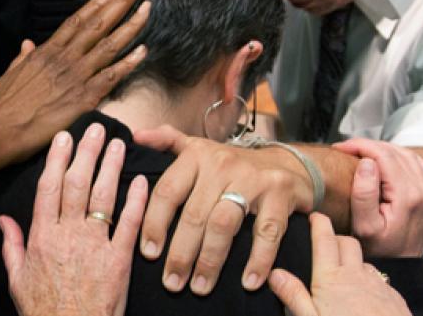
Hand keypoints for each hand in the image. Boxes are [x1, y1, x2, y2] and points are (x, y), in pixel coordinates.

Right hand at [0, 0, 149, 175]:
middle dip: (120, 2)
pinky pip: (111, 77)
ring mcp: (75, 77)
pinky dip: (128, 63)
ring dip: (130, 26)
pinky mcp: (83, 99)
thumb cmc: (2, 106)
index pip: (77, 21)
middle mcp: (64, 59)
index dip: (97, 3)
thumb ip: (24, 57)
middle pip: (97, 25)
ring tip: (147, 8)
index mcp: (47, 52)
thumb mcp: (11, 74)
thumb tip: (28, 44)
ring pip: (109, 45)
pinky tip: (144, 50)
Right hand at [0, 124, 148, 315]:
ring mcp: (95, 245)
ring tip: (118, 144)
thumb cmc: (44, 310)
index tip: (64, 138)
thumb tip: (3, 220)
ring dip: (111, 167)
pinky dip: (136, 200)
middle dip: (87, 153)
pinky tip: (140, 180)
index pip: (49, 188)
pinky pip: (130, 223)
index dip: (57, 159)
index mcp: (43, 236)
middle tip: (96, 129)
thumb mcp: (17, 279)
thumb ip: (12, 245)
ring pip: (103, 197)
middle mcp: (68, 235)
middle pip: (77, 184)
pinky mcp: (119, 259)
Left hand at [133, 125, 313, 294]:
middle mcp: (222, 164)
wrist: (286, 162)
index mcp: (197, 155)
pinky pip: (267, 232)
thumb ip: (168, 141)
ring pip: (224, 224)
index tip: (149, 253)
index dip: (154, 224)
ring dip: (210, 260)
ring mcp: (253, 178)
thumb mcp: (200, 147)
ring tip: (200, 286)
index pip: (168, 191)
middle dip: (180, 253)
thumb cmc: (234, 165)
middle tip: (173, 282)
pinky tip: (248, 281)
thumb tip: (136, 136)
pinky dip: (258, 260)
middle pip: (194, 214)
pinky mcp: (279, 193)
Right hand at [268, 213, 411, 315]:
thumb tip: (275, 274)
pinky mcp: (393, 297)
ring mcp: (378, 285)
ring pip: (364, 262)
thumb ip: (294, 296)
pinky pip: (379, 280)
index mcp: (332, 279)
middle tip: (325, 244)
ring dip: (353, 262)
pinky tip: (363, 297)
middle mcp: (356, 275)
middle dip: (336, 238)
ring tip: (343, 276)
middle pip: (347, 243)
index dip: (319, 224)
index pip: (325, 240)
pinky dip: (369, 281)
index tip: (315, 216)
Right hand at [333, 139, 422, 256]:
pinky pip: (420, 166)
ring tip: (363, 152)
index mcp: (408, 196)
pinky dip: (402, 157)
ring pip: (409, 156)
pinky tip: (387, 161)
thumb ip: (364, 194)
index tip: (341, 148)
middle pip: (396, 152)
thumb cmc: (380, 251)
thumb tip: (367, 164)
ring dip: (385, 149)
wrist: (401, 269)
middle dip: (369, 145)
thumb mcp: (364, 227)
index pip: (384, 155)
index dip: (360, 146)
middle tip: (348, 149)